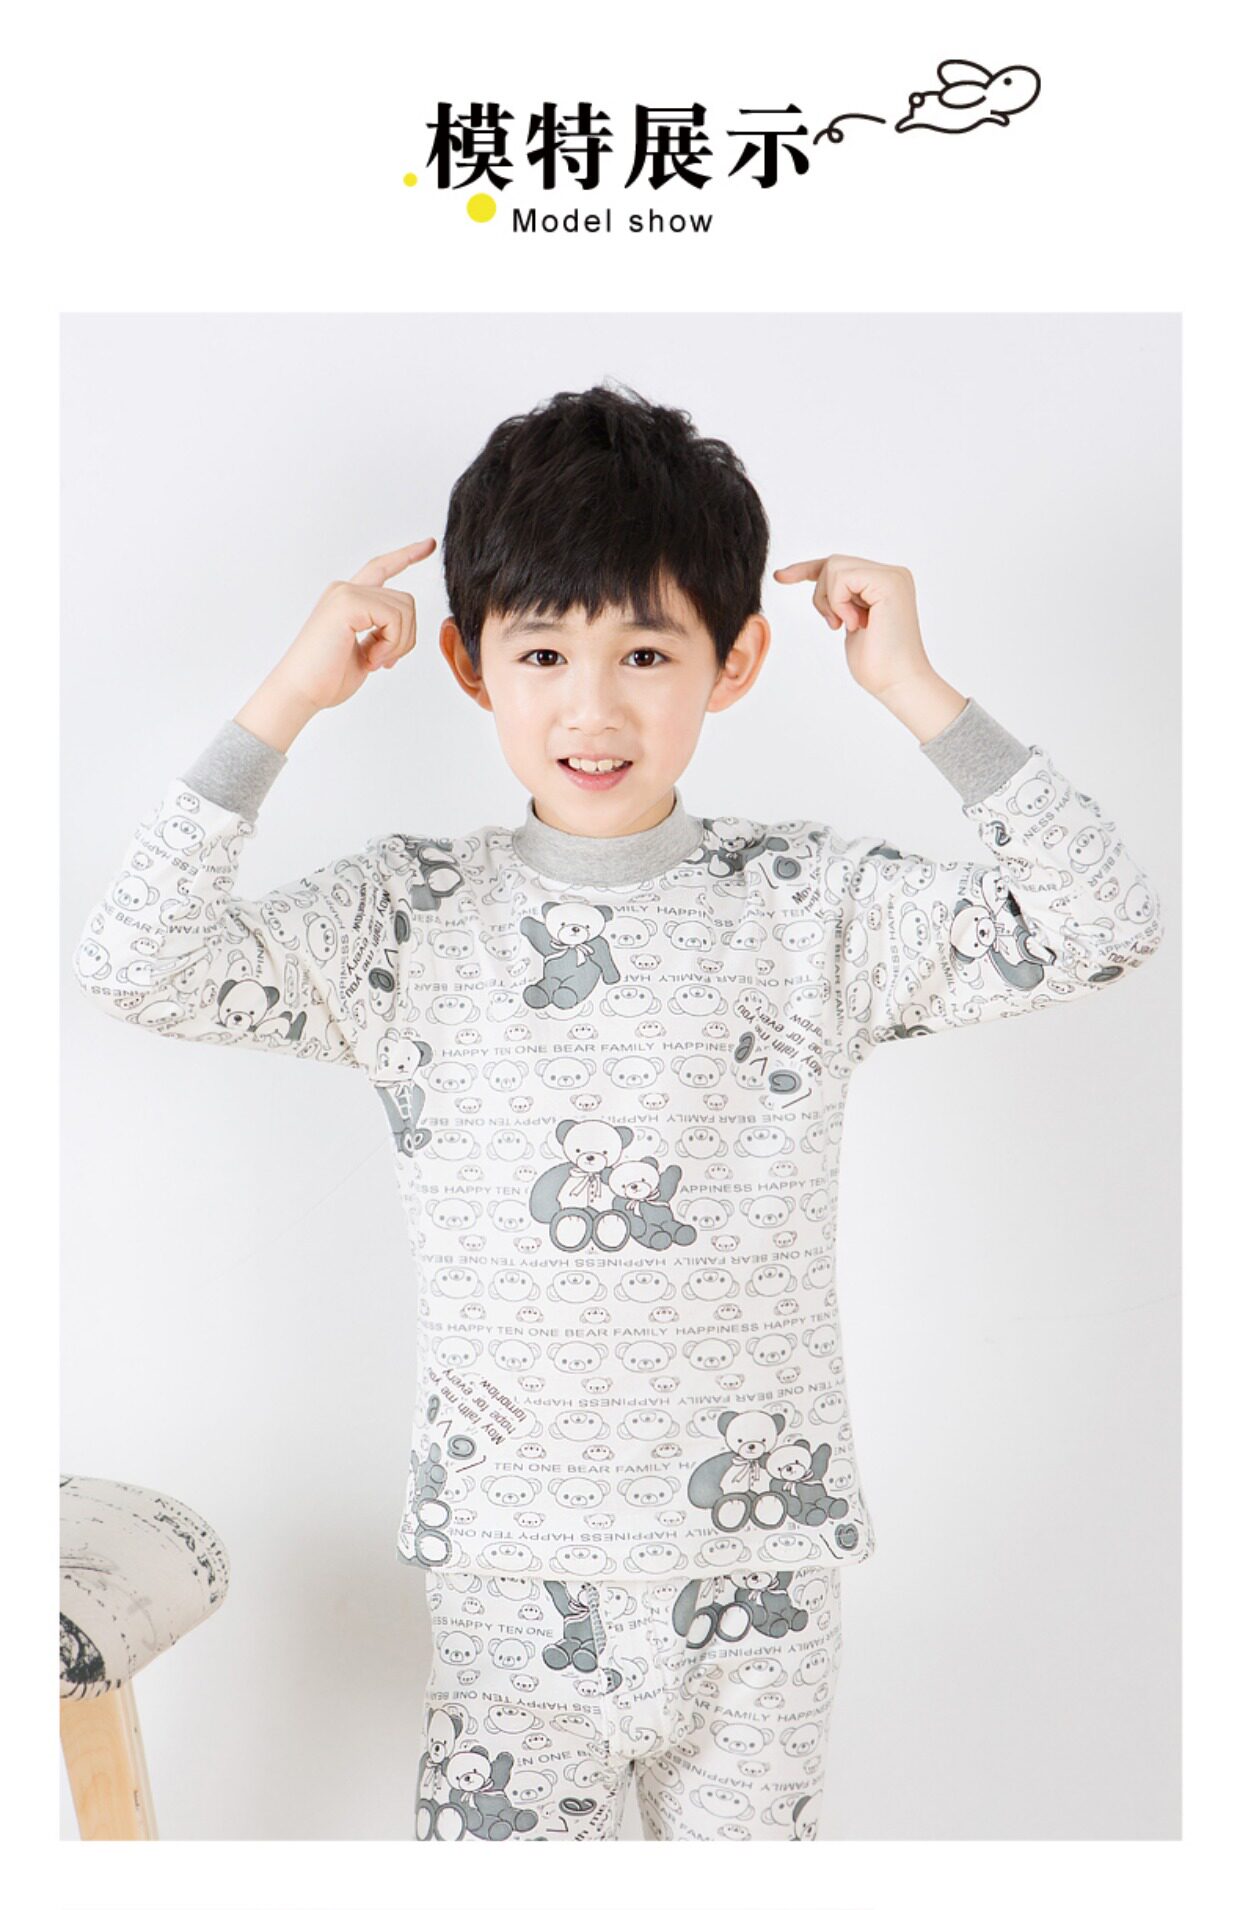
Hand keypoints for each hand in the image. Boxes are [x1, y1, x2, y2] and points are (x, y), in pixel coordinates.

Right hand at [271, 537, 436, 714]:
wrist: (299, 692)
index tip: (429, 544)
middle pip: (406, 601)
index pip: (382, 567)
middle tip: (383, 663)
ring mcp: (345, 593)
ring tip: (373, 661)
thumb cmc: (326, 679)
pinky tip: (371, 659)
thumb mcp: (365, 651)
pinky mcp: (347, 603)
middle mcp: (345, 589)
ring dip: (398, 644)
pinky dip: (391, 644)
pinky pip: (394, 618)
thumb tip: (405, 629)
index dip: (406, 555)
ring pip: (405, 610)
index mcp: (347, 599)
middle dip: (406, 638)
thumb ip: (382, 633)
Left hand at [773, 553, 933, 701]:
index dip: (806, 569)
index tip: (780, 577)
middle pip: (833, 563)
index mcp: (885, 582)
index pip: (839, 566)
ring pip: (834, 566)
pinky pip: (842, 577)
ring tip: (847, 625)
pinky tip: (854, 623)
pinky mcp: (888, 582)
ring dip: (830, 600)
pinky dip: (838, 602)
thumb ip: (843, 601)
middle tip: (835, 625)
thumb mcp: (850, 623)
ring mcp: (892, 576)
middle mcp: (892, 574)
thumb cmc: (877, 664)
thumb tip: (824, 587)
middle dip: (822, 595)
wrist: (897, 683)